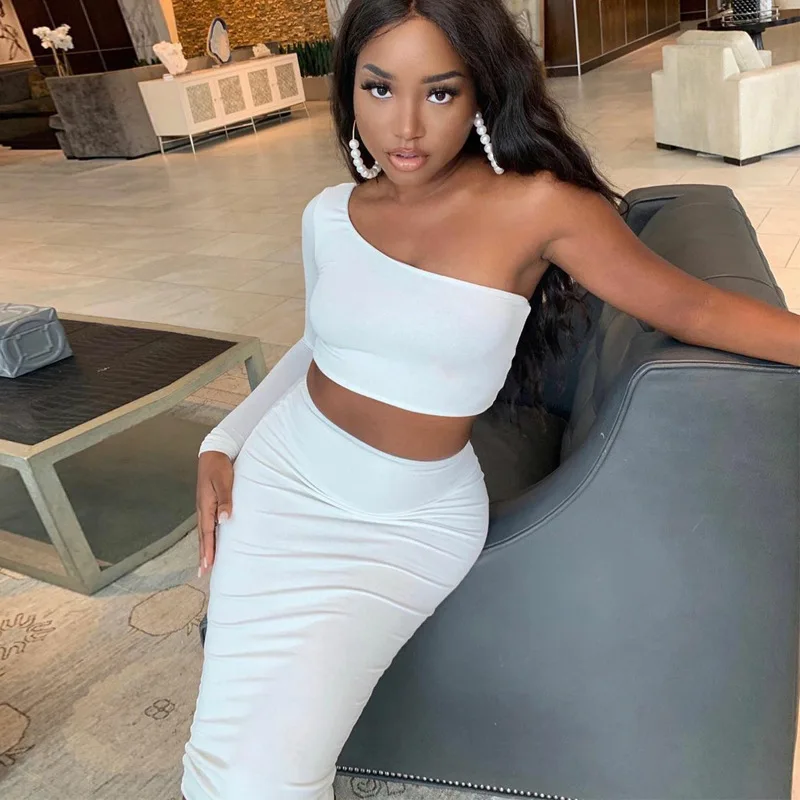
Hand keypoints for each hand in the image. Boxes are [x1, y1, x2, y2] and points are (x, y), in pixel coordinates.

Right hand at [196, 451, 233, 576]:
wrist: (214, 452)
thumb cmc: (220, 466)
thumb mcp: (224, 482)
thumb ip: (225, 500)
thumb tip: (225, 520)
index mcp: (206, 506)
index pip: (207, 533)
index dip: (207, 550)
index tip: (207, 566)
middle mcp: (203, 509)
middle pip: (202, 536)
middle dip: (203, 554)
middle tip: (202, 573)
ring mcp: (205, 506)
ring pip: (204, 531)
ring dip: (205, 547)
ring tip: (206, 562)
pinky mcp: (209, 503)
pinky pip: (208, 524)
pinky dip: (209, 536)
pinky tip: (212, 541)